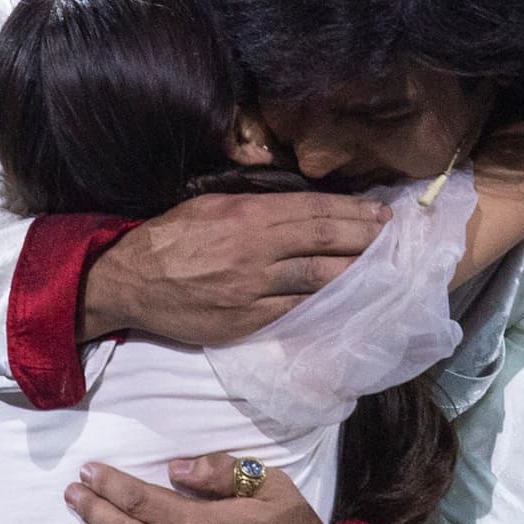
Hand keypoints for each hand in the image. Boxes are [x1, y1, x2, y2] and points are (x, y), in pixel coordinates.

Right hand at [79, 190, 389, 344]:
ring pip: (318, 280)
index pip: (315, 211)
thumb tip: (300, 203)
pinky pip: (296, 311)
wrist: (130, 282)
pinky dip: (324, 304)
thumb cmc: (169, 237)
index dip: (354, 213)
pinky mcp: (247, 321)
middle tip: (392, 240)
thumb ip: (255, 202)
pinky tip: (345, 300)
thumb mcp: (210, 204)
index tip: (380, 215)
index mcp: (247, 215)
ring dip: (355, 274)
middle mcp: (256, 251)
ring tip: (381, 270)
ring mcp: (253, 289)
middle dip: (365, 240)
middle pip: (325, 243)